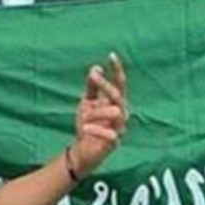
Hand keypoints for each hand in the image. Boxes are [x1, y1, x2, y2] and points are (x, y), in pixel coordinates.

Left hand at [68, 53, 127, 178]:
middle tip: (94, 77)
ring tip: (83, 116)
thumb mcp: (87, 102)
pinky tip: (85, 129)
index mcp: (115, 101)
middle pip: (118, 95)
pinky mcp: (114, 143)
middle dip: (106, 85)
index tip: (111, 55)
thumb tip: (95, 69)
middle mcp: (121, 112)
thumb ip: (92, 87)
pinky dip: (96, 130)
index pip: (120, 83)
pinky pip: (110, 134)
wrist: (82, 149)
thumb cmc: (88, 124)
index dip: (117, 69)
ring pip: (115, 113)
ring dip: (96, 112)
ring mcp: (119, 128)